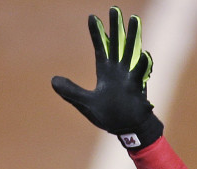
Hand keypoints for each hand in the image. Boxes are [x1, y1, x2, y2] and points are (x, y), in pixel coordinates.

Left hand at [51, 6, 162, 148]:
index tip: (92, 17)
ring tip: (134, 19)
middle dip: (116, 27)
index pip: (100, 48)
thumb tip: (53, 80)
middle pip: (117, 44)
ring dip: (133, 36)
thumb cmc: (108, 116)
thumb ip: (71, 91)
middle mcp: (118, 70)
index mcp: (105, 72)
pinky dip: (142, 64)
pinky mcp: (137, 87)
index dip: (96, 33)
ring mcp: (129, 76)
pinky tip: (144, 53)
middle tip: (114, 9)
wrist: (125, 129)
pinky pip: (140, 73)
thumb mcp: (85, 103)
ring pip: (131, 51)